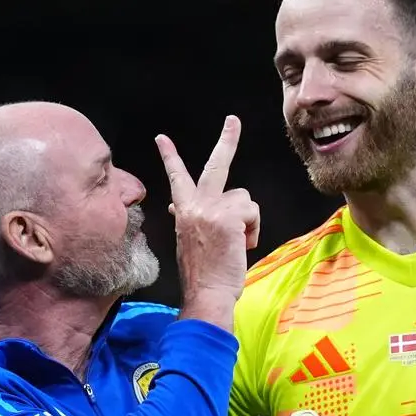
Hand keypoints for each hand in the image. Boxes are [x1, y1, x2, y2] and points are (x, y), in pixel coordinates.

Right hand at [155, 115, 260, 308]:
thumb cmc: (202, 275)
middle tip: (233, 120)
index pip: (176, 178)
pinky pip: (252, 212)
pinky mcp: (228, 217)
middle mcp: (194, 205)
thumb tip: (175, 205)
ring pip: (244, 198)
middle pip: (215, 165)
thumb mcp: (190, 241)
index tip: (162, 138)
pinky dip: (253, 231)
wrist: (205, 295)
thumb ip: (187, 218)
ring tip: (237, 244)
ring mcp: (210, 209)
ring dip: (248, 221)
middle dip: (227, 139)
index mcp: (184, 211)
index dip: (170, 156)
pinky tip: (242, 247)